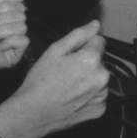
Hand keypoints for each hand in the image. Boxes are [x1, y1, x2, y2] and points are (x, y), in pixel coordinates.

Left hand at [0, 0, 28, 70]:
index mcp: (3, 18)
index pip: (18, 5)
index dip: (2, 8)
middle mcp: (10, 30)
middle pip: (21, 16)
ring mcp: (12, 43)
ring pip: (22, 27)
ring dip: (0, 31)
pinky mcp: (14, 56)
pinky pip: (24, 41)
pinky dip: (7, 42)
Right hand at [0, 19, 108, 137]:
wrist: (34, 112)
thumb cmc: (40, 82)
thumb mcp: (54, 50)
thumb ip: (78, 35)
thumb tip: (94, 25)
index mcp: (91, 59)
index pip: (99, 41)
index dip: (84, 44)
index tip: (72, 54)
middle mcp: (101, 77)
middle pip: (99, 61)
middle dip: (86, 62)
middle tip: (65, 70)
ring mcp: (102, 95)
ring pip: (99, 78)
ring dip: (88, 79)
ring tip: (67, 84)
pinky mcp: (100, 109)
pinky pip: (98, 95)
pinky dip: (88, 95)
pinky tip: (72, 96)